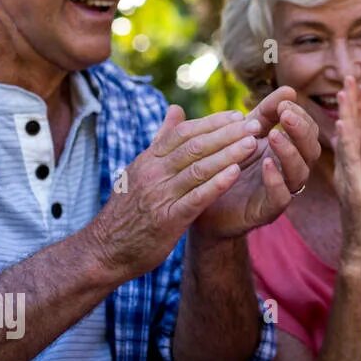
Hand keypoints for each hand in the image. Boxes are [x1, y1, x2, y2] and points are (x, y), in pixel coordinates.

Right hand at [91, 106, 261, 277]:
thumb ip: (162, 140)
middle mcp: (153, 173)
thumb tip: (175, 109)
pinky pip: (196, 197)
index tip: (237, 115)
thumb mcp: (141, 170)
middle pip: (194, 146)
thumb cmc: (129, 210)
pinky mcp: (167, 219)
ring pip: (198, 168)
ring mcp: (159, 195)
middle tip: (254, 124)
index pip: (183, 133)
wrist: (105, 251)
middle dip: (227, 134)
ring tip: (252, 144)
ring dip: (228, 154)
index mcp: (148, 160)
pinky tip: (236, 173)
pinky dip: (216, 184)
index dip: (212, 123)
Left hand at [194, 87, 320, 240]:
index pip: (307, 130)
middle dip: (301, 130)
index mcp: (286, 150)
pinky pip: (281, 197)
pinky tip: (265, 164)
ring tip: (274, 135)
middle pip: (311, 149)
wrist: (200, 204)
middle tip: (286, 114)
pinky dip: (276, 180)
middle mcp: (289, 170)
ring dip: (289, 151)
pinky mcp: (267, 211)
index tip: (285, 101)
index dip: (300, 115)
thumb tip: (289, 88)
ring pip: (300, 172)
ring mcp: (281, 191)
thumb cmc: (225, 166)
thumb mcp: (243, 135)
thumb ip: (264, 113)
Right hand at [334, 75, 360, 266]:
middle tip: (350, 75)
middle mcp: (346, 167)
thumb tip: (350, 159)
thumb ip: (354, 173)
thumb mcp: (360, 192)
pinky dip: (346, 138)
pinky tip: (345, 122)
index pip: (352, 132)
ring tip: (347, 88)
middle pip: (346, 128)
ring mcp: (348, 174)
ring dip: (346, 111)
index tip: (356, 86)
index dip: (353, 108)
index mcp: (351, 167)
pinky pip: (348, 158)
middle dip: (348, 101)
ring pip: (345, 136)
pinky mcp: (353, 185)